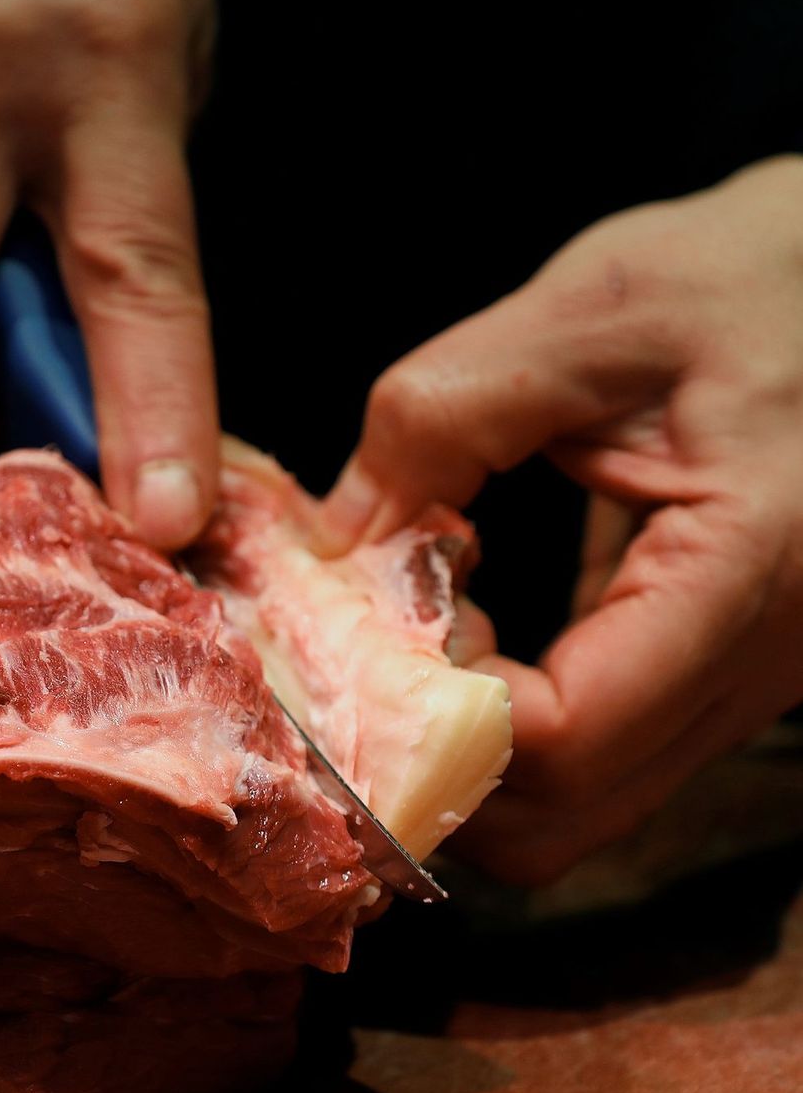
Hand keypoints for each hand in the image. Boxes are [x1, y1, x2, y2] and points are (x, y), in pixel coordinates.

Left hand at [324, 156, 802, 881]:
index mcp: (751, 568)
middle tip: (375, 642)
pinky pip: (599, 756)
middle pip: (562, 818)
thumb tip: (332, 542)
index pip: (566, 736)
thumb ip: (442, 421)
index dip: (435, 711)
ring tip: (430, 615)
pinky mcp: (721, 675)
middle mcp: (767, 664)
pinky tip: (475, 618)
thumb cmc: (761, 273)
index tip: (373, 623)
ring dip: (467, 744)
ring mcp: (750, 686)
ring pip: (578, 809)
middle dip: (433, 756)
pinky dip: (508, 721)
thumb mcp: (589, 313)